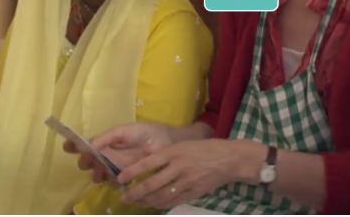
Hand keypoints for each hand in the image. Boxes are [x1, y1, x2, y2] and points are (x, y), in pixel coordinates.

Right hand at [64, 122, 174, 184]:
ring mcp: (115, 167)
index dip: (74, 145)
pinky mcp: (126, 177)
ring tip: (103, 172)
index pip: (85, 144)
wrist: (168, 143)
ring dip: (97, 174)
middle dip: (86, 163)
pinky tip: (118, 179)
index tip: (67, 146)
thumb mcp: (125, 131)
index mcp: (106, 141)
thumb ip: (107, 137)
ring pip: (98, 174)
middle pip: (88, 162)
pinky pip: (113, 183)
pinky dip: (112, 182)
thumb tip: (89, 145)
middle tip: (90, 162)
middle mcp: (107, 155)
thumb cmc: (147, 133)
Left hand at [118, 139, 264, 209]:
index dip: (132, 173)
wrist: (229, 158)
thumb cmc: (205, 149)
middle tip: (124, 197)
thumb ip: (166, 156)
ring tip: (137, 202)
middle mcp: (178, 167)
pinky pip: (173, 201)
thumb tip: (145, 165)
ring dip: (146, 201)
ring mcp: (186, 181)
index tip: (120, 179)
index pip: (147, 163)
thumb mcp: (183, 146)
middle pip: (151, 183)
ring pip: (160, 195)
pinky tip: (153, 205)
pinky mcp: (193, 192)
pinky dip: (161, 204)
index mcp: (174, 152)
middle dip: (135, 193)